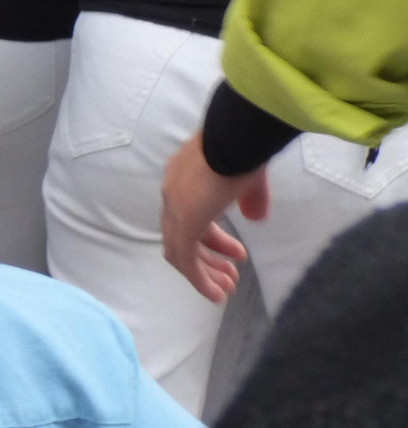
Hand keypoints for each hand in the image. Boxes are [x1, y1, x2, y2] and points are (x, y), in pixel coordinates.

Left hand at [160, 132, 268, 301]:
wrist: (238, 133)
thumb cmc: (247, 148)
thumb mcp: (250, 177)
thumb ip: (250, 199)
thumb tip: (255, 218)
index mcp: (183, 177)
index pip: (190, 215)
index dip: (213, 239)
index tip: (237, 254)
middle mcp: (172, 191)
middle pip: (182, 235)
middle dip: (207, 259)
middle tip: (229, 276)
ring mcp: (175, 206)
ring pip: (180, 251)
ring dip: (203, 274)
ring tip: (225, 289)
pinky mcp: (184, 220)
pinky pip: (185, 259)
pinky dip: (198, 279)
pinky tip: (216, 294)